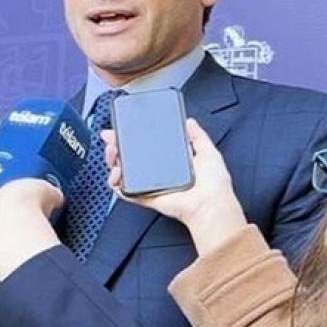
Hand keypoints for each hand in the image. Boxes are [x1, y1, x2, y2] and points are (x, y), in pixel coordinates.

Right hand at [104, 118, 246, 253]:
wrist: (210, 204)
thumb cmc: (214, 184)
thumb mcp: (209, 152)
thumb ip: (198, 136)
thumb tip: (190, 122)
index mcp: (170, 161)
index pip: (145, 145)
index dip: (131, 136)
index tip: (122, 127)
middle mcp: (157, 172)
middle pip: (129, 157)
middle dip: (116, 146)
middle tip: (112, 138)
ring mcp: (149, 184)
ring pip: (123, 172)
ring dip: (113, 161)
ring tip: (113, 153)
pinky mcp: (145, 196)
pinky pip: (125, 191)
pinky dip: (116, 183)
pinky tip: (116, 173)